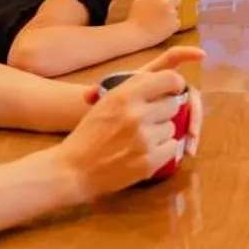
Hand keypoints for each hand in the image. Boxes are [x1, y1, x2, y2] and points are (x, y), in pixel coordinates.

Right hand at [63, 48, 204, 199]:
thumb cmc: (89, 134)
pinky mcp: (149, 161)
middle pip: (173, 104)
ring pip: (172, 128)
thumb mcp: (106, 102)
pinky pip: (172, 148)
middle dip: (164, 111)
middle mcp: (137, 115)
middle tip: (150, 120)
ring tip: (141, 139)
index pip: (168, 78)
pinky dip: (162, 150)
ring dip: (161, 133)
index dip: (175, 83)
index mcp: (124, 96)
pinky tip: (144, 152)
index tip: (173, 89)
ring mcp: (145, 139)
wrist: (73, 170)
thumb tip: (167, 83)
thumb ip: (134, 90)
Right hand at [128, 0, 182, 41]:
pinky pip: (178, 22)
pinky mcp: (175, 24)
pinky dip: (172, 24)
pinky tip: (162, 27)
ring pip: (177, 11)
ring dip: (171, 14)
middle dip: (172, 3)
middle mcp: (168, 2)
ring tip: (160, 20)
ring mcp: (173, 14)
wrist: (135, 34)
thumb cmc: (135, 16)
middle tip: (161, 10)